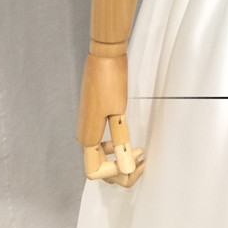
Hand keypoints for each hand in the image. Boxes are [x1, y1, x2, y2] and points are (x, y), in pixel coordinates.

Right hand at [77, 53, 145, 187]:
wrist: (104, 55)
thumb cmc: (111, 79)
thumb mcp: (118, 112)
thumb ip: (121, 142)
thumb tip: (126, 169)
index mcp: (88, 137)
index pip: (96, 172)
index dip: (117, 172)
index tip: (138, 156)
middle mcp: (84, 135)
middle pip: (98, 168)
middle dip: (120, 170)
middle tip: (142, 160)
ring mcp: (87, 127)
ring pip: (99, 156)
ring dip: (118, 159)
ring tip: (137, 152)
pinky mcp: (92, 118)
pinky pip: (100, 143)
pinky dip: (114, 147)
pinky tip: (126, 139)